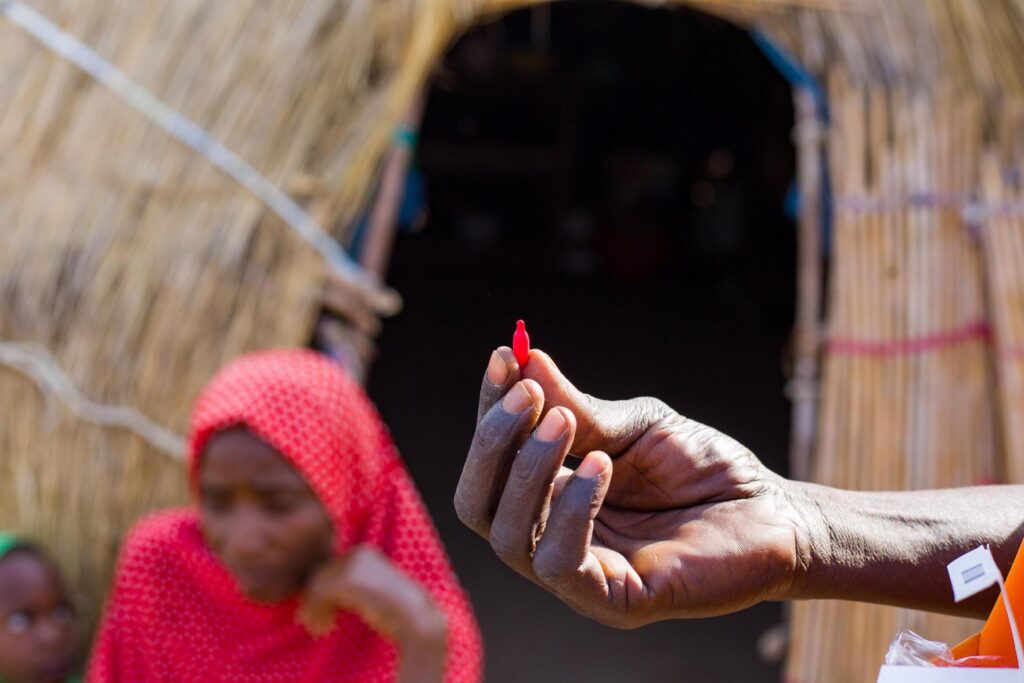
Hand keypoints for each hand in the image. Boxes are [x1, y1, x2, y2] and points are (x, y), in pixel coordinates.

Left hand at [299, 546, 446, 681]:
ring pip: (316, 583)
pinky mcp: (350, 578)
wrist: (416, 620)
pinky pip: (319, 593)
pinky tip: (325, 629)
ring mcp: (355, 563)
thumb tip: (316, 594)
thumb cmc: (394, 613)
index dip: (321, 592)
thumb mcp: (370, 593)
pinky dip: (317, 613)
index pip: (330, 567)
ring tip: (320, 628)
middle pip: (320, 573)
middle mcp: (359, 551)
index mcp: (364, 552)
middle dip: (314, 600)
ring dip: (313, 609)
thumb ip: (351, 588)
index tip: (324, 615)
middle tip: (317, 625)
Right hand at [454, 346, 810, 627]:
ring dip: (528, 470)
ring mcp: (579, 574)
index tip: (506, 357)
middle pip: (478, 503)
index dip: (490, 409)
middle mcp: (552, 535)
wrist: (774, 512)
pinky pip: (559, 564)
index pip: (493, 459)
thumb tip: (524, 358)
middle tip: (527, 394)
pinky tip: (600, 468)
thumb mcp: (637, 425)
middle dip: (493, 443)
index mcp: (551, 494)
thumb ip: (579, 408)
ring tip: (563, 423)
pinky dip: (569, 510)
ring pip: (508, 536)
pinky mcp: (613, 602)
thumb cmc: (704, 468)